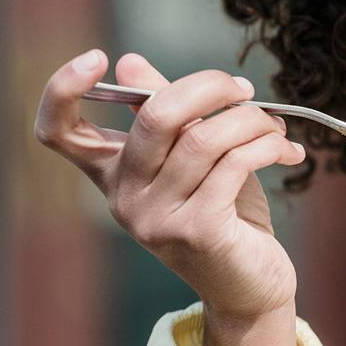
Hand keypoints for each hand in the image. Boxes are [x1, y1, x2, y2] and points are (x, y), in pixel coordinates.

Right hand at [34, 49, 305, 322]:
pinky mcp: (197, 231)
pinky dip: (267, 146)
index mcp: (113, 175)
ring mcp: (156, 218)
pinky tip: (288, 151)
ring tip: (275, 126)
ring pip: (204, 137)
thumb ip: (169, 115)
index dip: (62, 89)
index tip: (97, 57)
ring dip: (251, 121)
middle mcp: (123, 198)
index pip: (58, 132)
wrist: (250, 287)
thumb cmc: (225, 217)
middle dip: (208, 87)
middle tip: (243, 89)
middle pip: (152, 116)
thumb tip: (130, 62)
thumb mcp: (195, 159)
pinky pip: (234, 163)